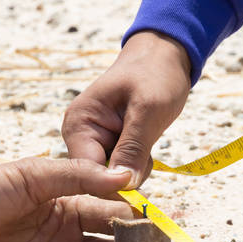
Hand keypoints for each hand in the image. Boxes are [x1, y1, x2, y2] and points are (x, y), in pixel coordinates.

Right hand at [62, 31, 191, 187]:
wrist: (163, 56)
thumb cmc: (155, 74)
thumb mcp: (148, 109)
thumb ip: (134, 147)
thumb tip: (125, 185)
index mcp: (79, 124)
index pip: (86, 172)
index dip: (112, 183)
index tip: (138, 182)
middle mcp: (79, 136)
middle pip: (98, 179)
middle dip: (126, 176)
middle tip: (147, 153)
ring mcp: (94, 142)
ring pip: (112, 178)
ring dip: (134, 170)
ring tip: (147, 141)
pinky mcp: (109, 146)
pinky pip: (121, 169)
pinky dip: (137, 165)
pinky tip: (146, 145)